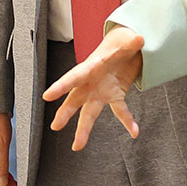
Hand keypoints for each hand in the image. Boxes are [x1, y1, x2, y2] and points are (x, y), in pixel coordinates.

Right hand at [43, 28, 143, 150]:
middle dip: (65, 113)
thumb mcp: (125, 39)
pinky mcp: (114, 96)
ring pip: (89, 112)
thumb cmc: (120, 42)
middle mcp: (92, 82)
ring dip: (83, 129)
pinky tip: (135, 132)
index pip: (74, 77)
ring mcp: (101, 91)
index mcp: (91, 66)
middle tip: (56, 126)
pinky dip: (128, 122)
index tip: (47, 96)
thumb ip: (131, 42)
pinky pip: (120, 111)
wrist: (126, 47)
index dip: (61, 86)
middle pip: (75, 99)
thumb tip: (139, 39)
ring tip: (77, 146)